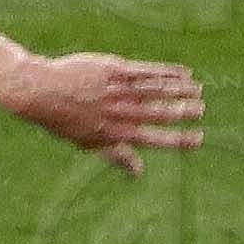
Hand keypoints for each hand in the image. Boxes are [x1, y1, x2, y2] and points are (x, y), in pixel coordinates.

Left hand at [3, 52, 203, 177]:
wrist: (42, 92)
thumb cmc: (65, 120)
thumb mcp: (89, 143)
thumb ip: (117, 156)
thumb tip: (139, 173)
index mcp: (115, 133)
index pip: (153, 138)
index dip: (178, 139)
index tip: (198, 139)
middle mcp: (119, 112)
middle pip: (158, 112)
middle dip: (183, 112)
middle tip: (201, 110)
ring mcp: (117, 90)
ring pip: (156, 90)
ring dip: (180, 90)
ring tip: (198, 89)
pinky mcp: (114, 70)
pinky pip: (146, 71)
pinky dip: (167, 72)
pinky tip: (183, 71)